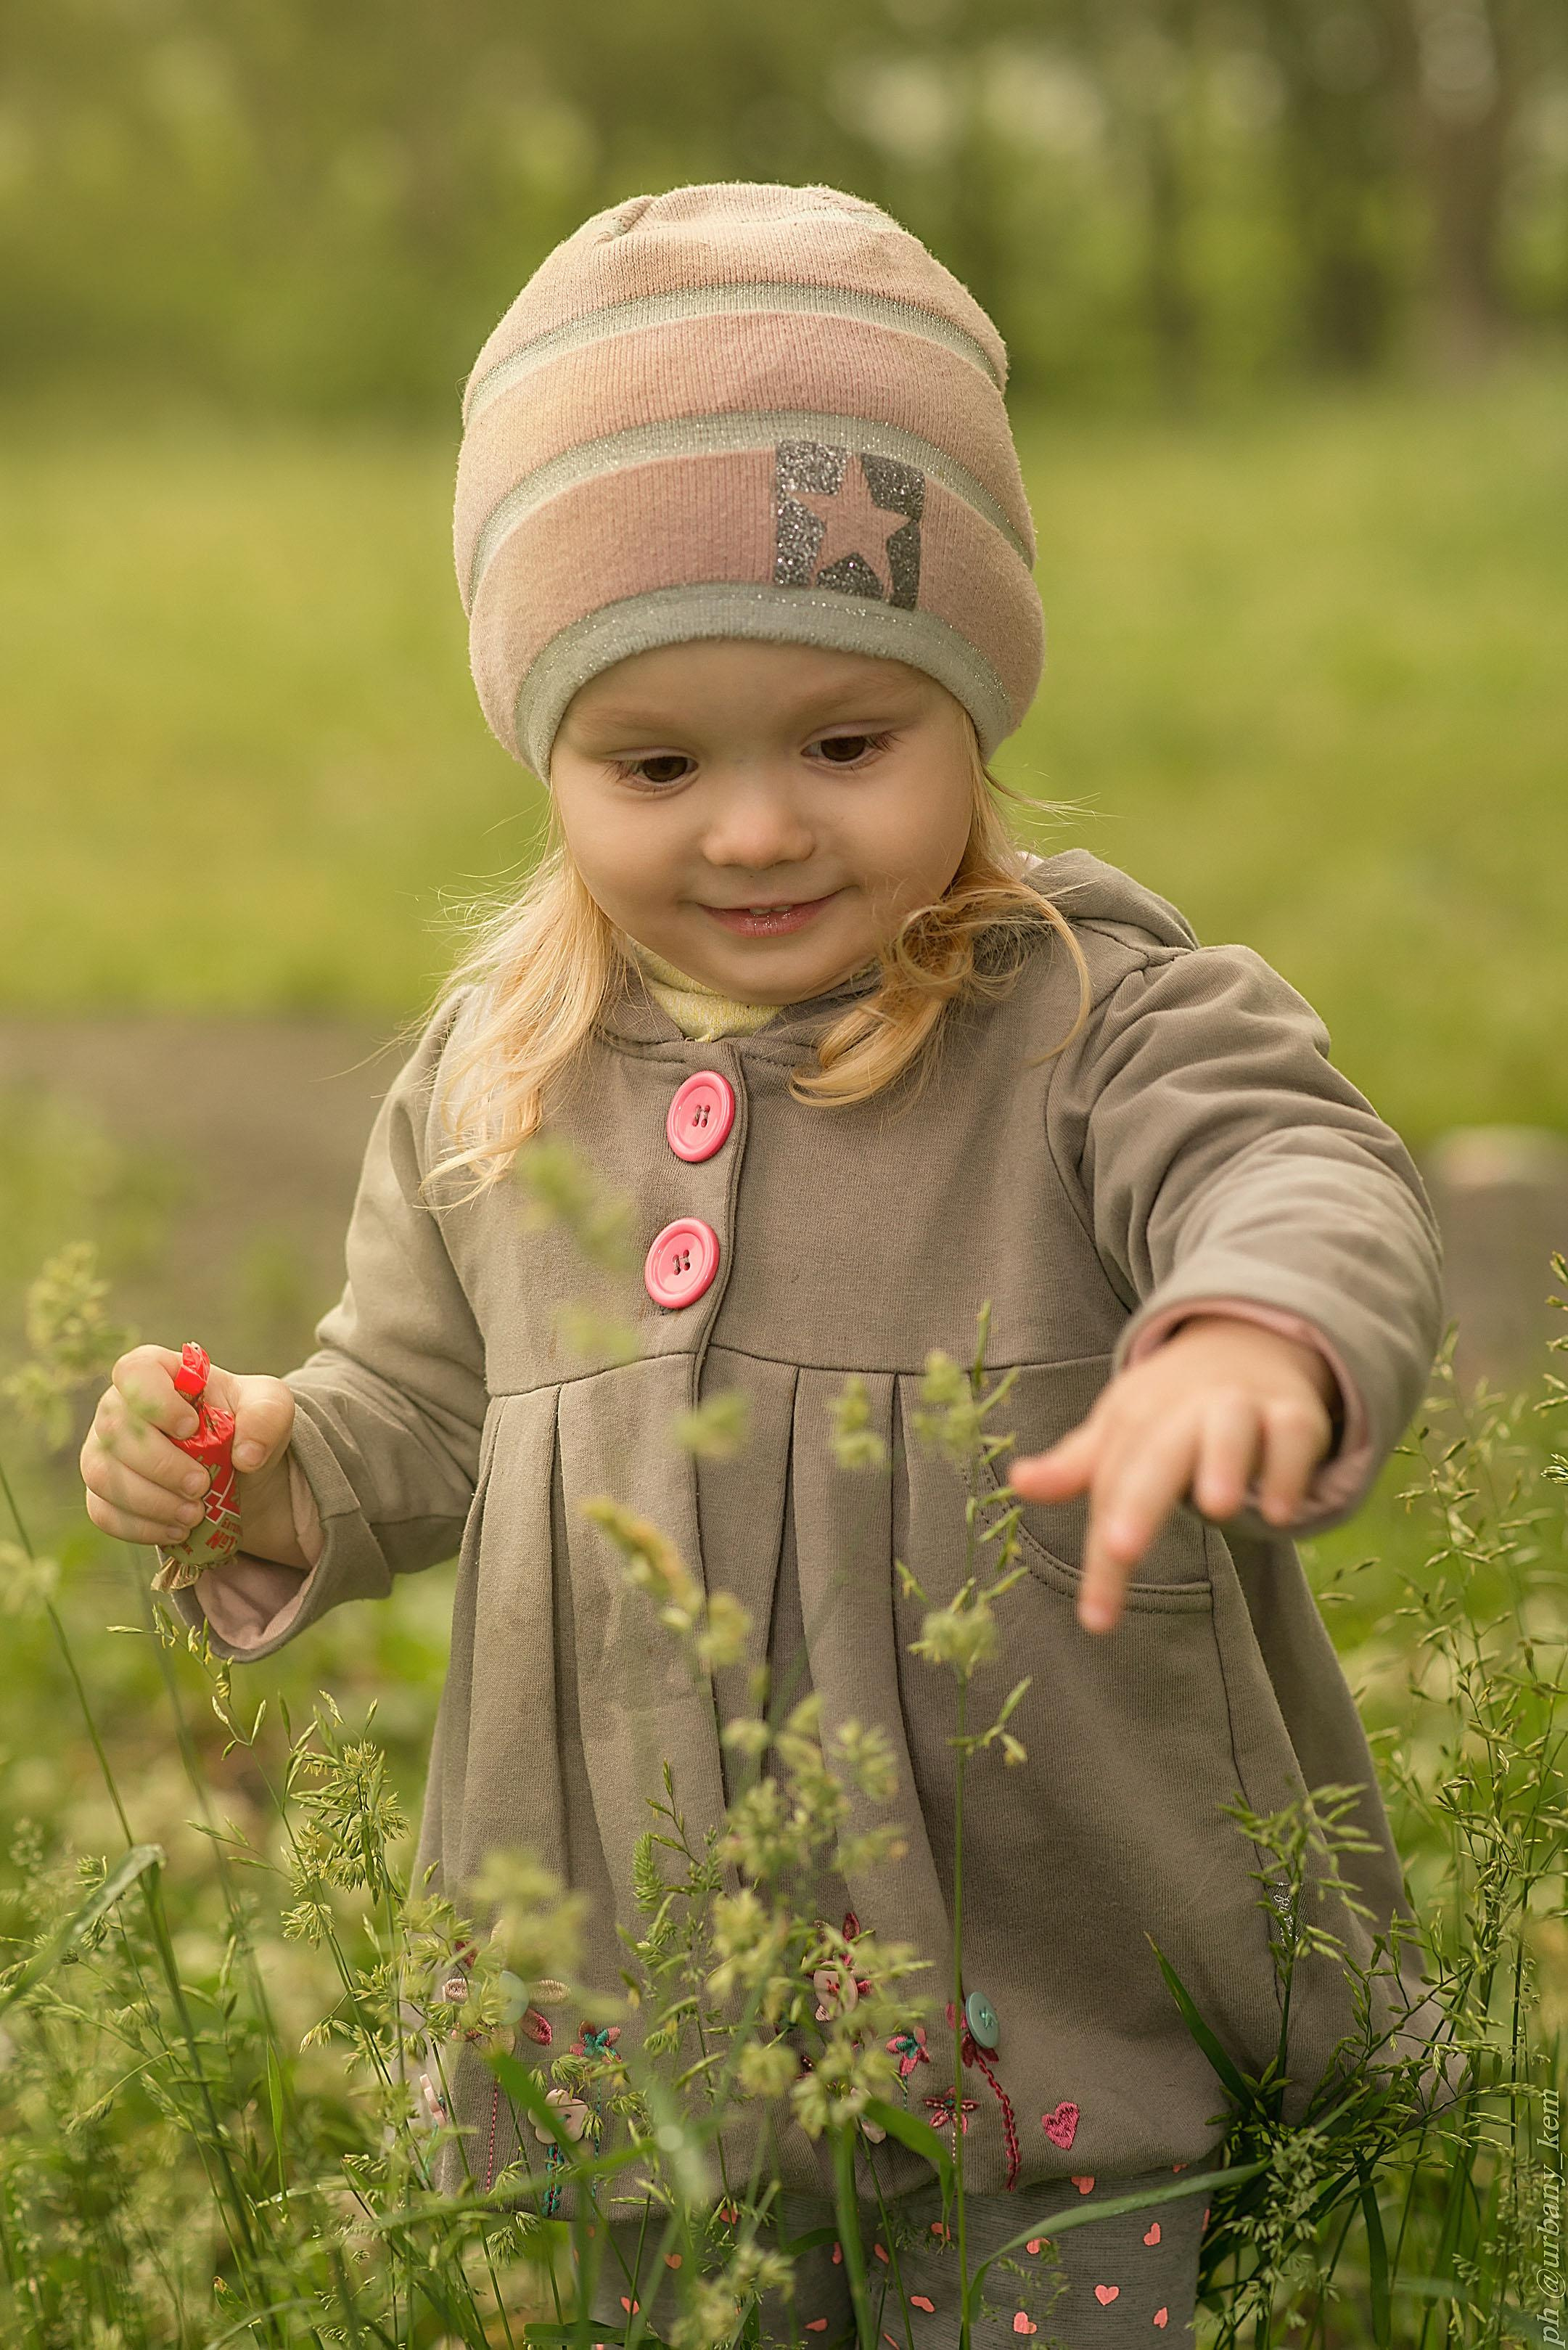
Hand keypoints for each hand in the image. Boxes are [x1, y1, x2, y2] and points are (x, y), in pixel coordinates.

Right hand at [80, 1345, 303, 1567]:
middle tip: (202, 1486)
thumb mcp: (271, 1407)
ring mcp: (104, 1450)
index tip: (190, 1427)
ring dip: (150, 1501)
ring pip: (103, 1475)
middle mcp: (119, 1407)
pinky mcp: (102, 1492)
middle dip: (161, 1465)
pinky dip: (140, 1527)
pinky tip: (177, 1532)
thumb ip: (266, 1417)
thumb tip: (246, 1456)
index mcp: (157, 1372)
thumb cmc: (246, 1424)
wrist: (239, 1470)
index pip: (134, 1371)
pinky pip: (102, 1512)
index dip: (155, 1400)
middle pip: (115, 1430)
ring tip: (194, 1515)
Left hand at [1009, 1316, 1336, 1636]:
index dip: (1100, 1550)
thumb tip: (1017, 1483)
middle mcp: (1183, 1411)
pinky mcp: (1293, 1414)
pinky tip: (1278, 1510)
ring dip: (1222, 1461)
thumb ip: (1077, 1467)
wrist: (1245, 1341)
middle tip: (1122, 1549)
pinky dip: (1288, 1468)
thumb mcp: (1122, 1432)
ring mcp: (1239, 1407)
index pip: (1110, 1486)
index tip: (1096, 1617)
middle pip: (1156, 1454)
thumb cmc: (1173, 1407)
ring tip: (1216, 1507)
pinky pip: (1292, 1435)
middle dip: (1139, 1501)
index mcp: (1133, 1419)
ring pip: (1229, 1427)